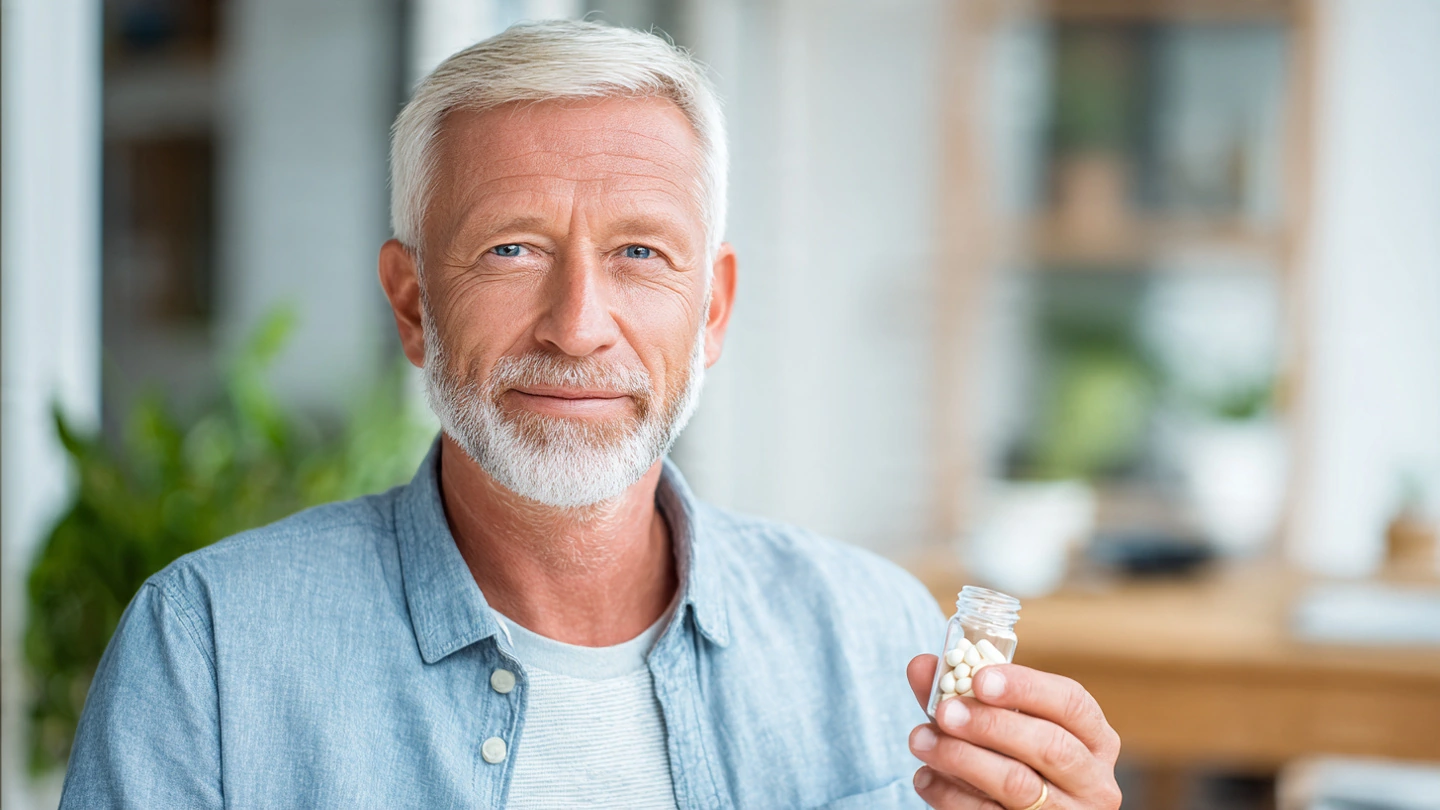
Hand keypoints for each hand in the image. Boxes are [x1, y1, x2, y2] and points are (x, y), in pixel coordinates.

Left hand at [904, 655, 1121, 808]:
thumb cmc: (1011, 759)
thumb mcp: (998, 724)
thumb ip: (961, 695)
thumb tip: (921, 666)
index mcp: (1094, 739)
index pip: (1072, 703)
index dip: (1027, 687)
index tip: (981, 678)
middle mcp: (1092, 781)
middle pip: (1048, 746)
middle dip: (990, 725)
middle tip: (945, 712)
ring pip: (1018, 784)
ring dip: (961, 758)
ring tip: (921, 740)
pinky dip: (951, 794)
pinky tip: (925, 776)